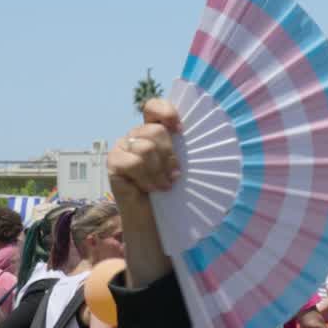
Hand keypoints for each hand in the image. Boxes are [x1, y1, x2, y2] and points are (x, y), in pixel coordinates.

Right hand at [107, 99, 181, 285]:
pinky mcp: (113, 163)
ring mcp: (122, 147)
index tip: (180, 129)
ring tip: (164, 185)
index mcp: (154, 131)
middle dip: (169, 155)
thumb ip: (187, 151)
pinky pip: (132, 162)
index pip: (153, 107)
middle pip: (155, 130)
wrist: (155, 221)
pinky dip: (146, 177)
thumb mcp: (183, 169)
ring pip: (145, 147)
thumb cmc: (174, 193)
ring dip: (159, 170)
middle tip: (176, 175)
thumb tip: (213, 135)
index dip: (166, 111)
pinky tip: (151, 189)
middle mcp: (136, 136)